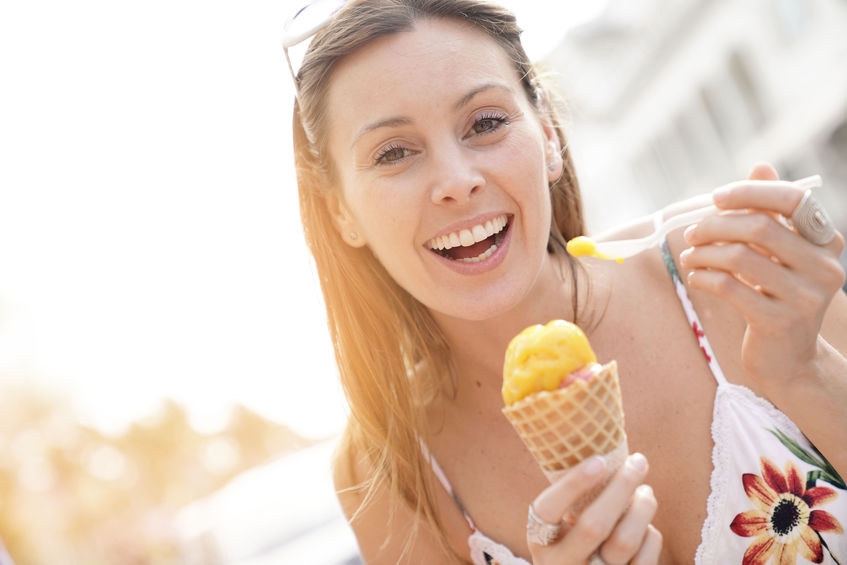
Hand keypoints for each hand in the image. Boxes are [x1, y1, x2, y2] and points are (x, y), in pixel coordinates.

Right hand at [527, 453, 661, 564]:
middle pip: (595, 525)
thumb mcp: (558, 530)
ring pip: (625, 541)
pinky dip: (651, 535)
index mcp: (541, 543)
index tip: (599, 460)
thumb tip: (606, 452)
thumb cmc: (572, 546)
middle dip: (621, 487)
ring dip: (642, 508)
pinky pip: (645, 559)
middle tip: (638, 461)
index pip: (548, 509)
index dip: (572, 484)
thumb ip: (572, 503)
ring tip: (645, 491)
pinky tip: (645, 524)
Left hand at [680, 163, 845, 387]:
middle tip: (692, 233)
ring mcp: (805, 297)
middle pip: (760, 227)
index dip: (751, 193)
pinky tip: (697, 276)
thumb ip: (770, 212)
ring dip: (704, 252)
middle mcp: (824, 267)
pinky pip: (730, 288)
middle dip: (716, 225)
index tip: (716, 197)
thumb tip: (760, 166)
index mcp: (826, 242)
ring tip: (691, 256)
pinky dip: (704, 277)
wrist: (788, 359)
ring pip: (740, 257)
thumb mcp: (777, 254)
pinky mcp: (779, 322)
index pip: (792, 200)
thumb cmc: (776, 296)